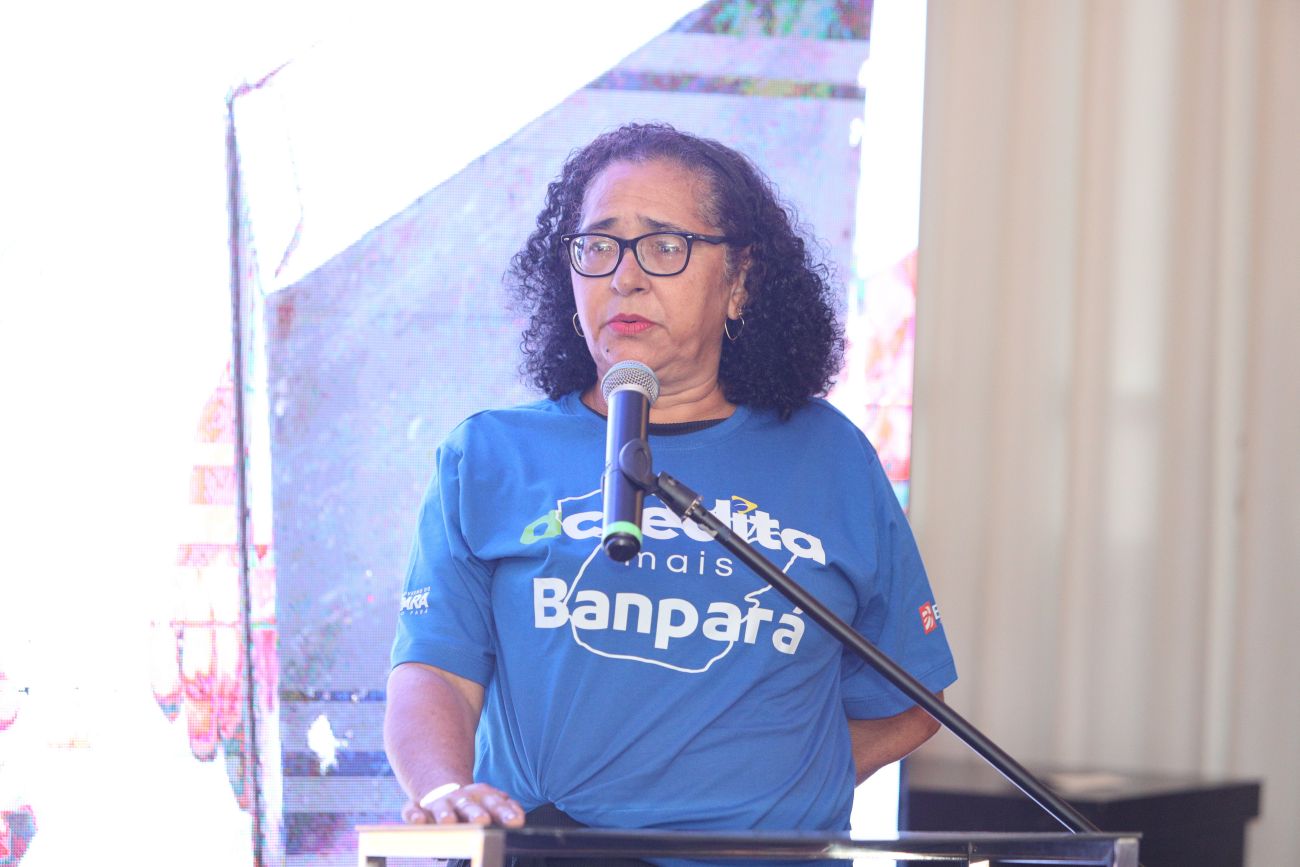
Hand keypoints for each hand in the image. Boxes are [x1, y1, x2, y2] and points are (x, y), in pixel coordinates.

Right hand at [401, 782, 524, 827]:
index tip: (516, 822)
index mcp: (481, 798)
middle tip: (483, 821)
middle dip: (476, 813)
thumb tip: (519, 817)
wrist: (441, 787)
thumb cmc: (471, 802)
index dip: (506, 812)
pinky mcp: (417, 808)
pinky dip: (414, 816)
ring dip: (446, 815)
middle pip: (469, 806)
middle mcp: (460, 800)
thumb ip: (506, 808)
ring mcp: (438, 804)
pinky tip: (419, 821)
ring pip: (442, 808)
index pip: (496, 804)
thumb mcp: (490, 801)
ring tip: (449, 822)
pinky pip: (412, 811)